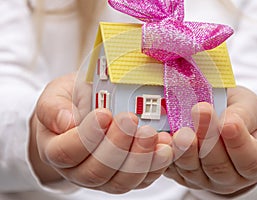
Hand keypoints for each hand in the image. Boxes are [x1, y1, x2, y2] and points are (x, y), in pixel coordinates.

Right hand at [30, 73, 172, 193]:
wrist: (87, 111)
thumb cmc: (72, 103)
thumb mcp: (56, 95)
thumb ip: (53, 108)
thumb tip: (64, 122)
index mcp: (57, 150)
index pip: (66, 153)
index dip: (86, 137)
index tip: (103, 114)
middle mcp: (80, 171)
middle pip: (96, 171)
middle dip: (117, 146)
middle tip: (131, 120)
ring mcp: (105, 177)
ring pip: (121, 181)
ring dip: (139, 159)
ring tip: (152, 135)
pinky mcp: (128, 176)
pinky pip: (143, 179)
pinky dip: (157, 164)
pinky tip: (166, 146)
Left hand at [164, 86, 256, 194]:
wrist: (221, 120)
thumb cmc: (239, 113)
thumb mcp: (249, 106)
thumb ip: (242, 114)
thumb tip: (226, 120)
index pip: (251, 159)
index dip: (238, 142)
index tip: (228, 122)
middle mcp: (231, 176)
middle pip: (218, 167)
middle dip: (207, 139)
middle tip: (199, 113)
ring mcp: (205, 179)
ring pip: (193, 170)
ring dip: (185, 149)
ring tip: (180, 130)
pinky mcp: (182, 175)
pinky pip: (173, 168)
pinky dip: (167, 153)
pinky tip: (164, 138)